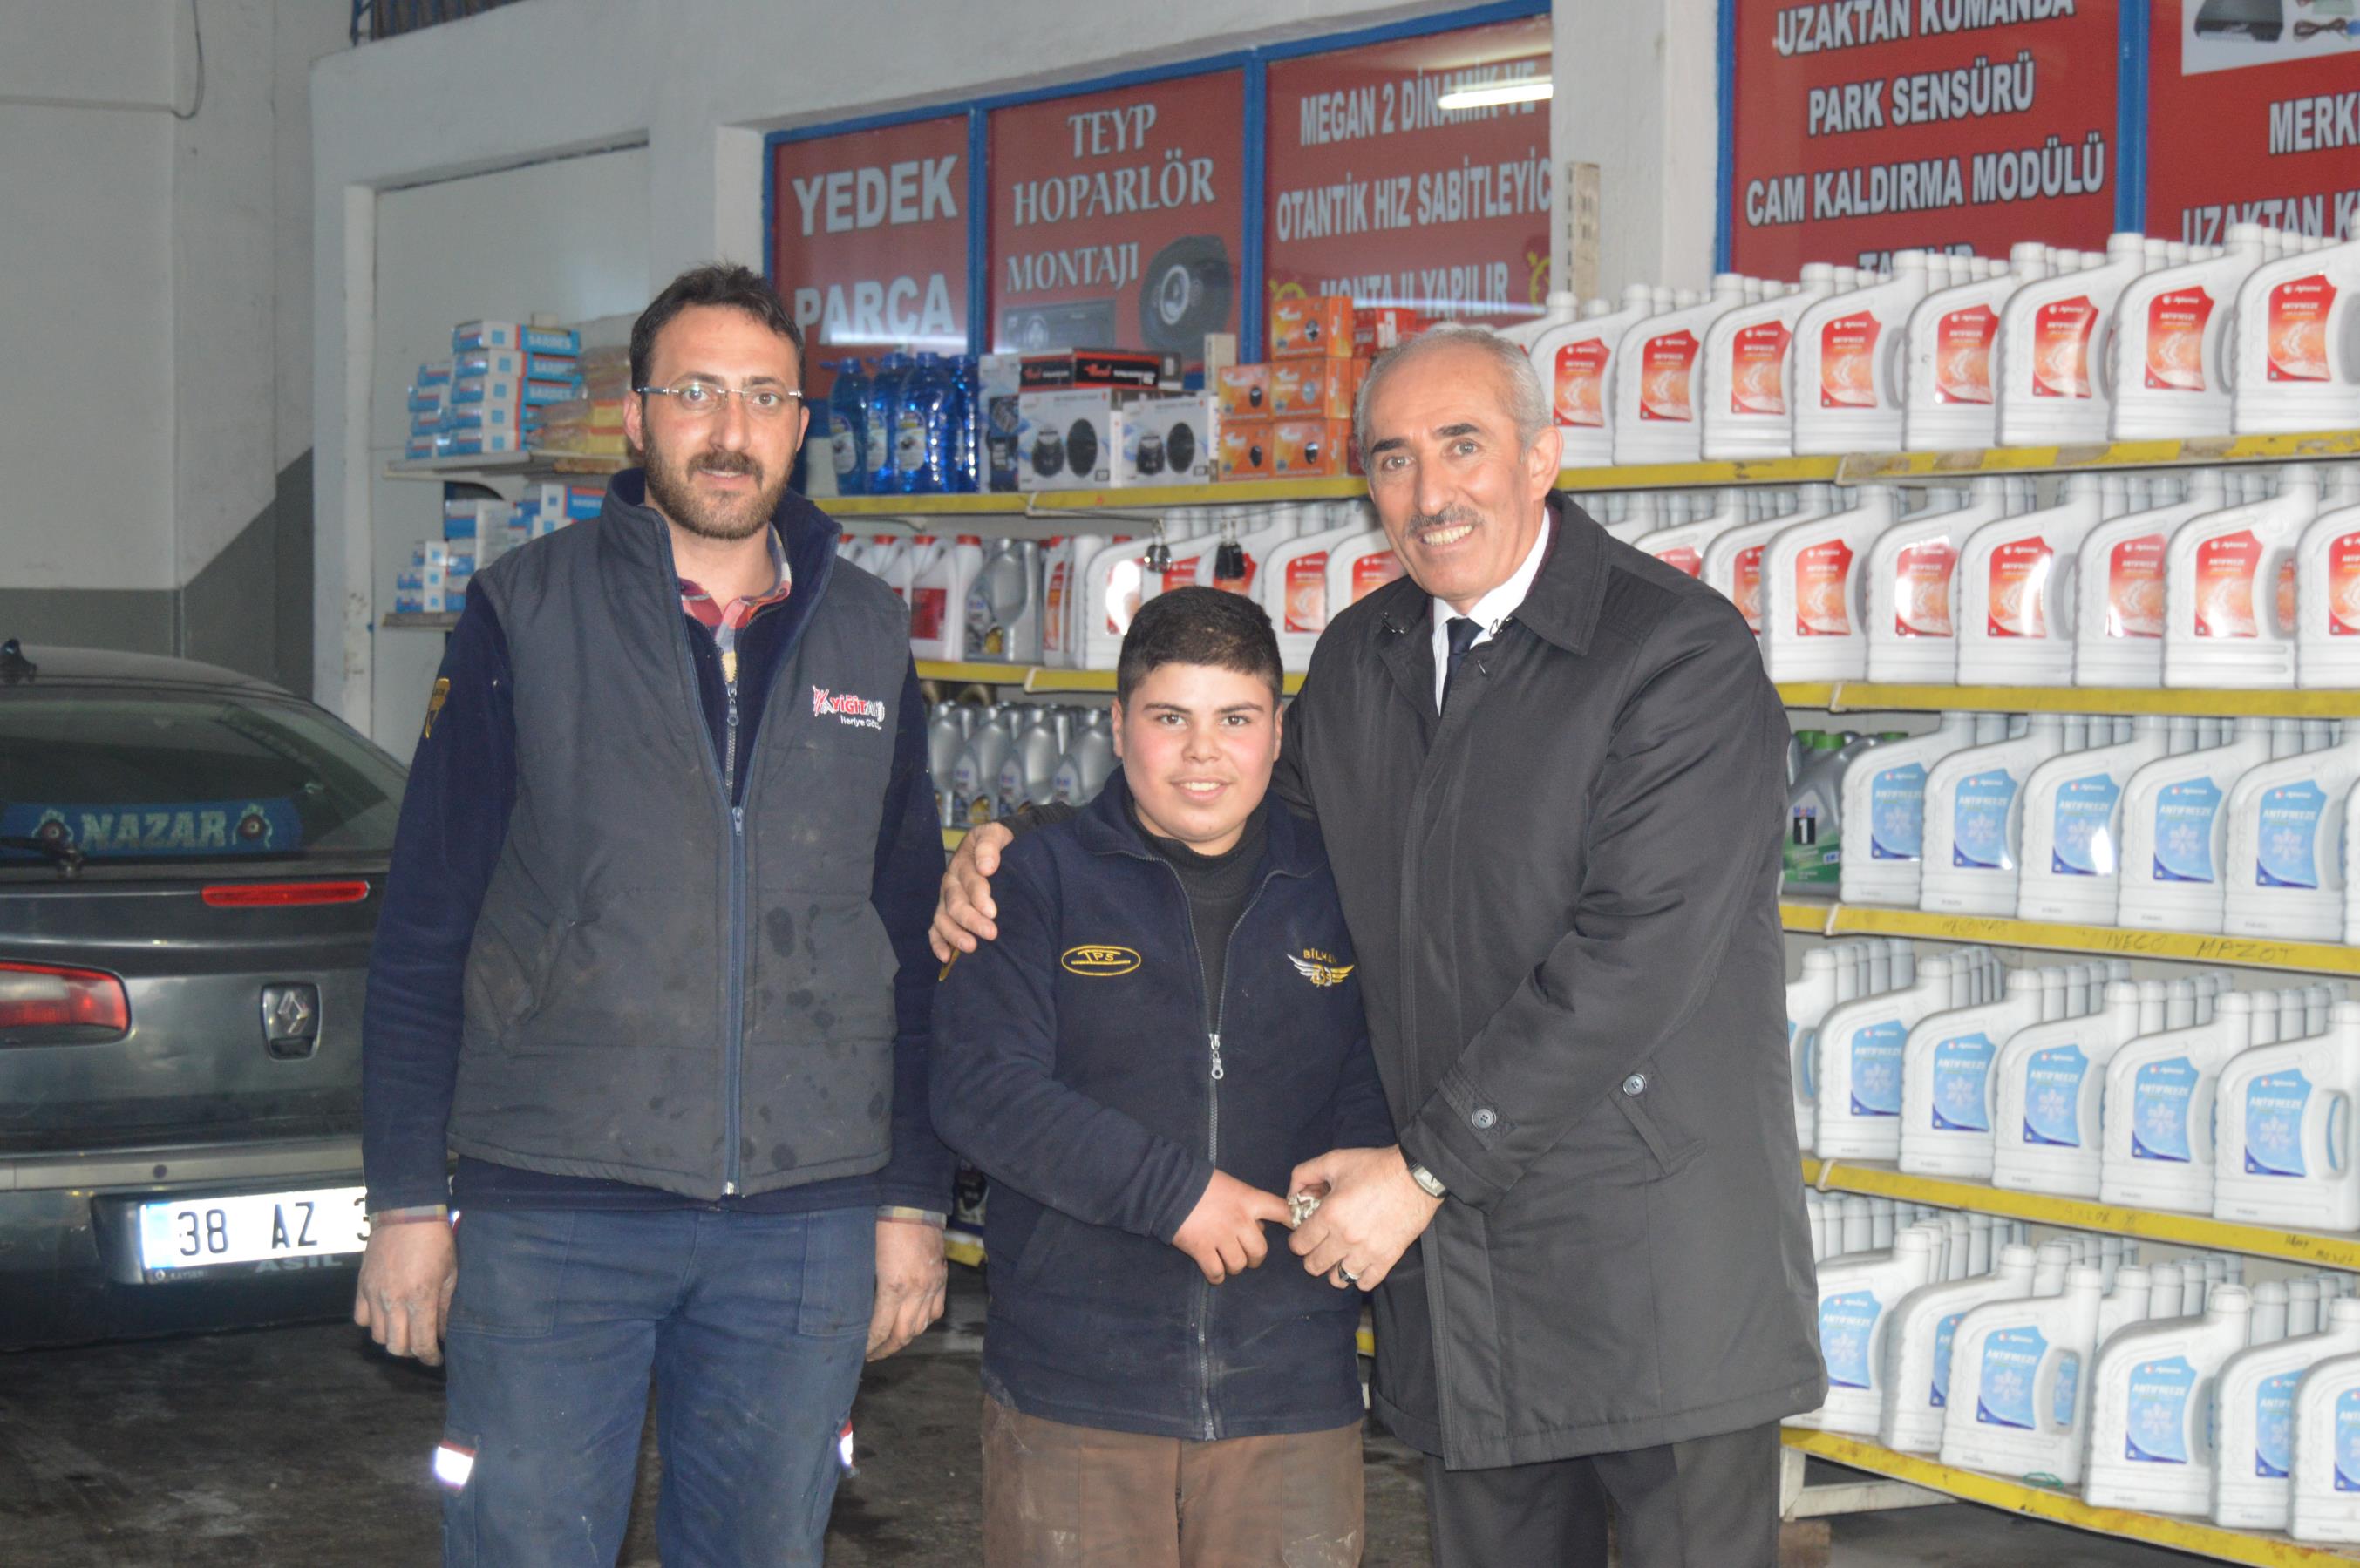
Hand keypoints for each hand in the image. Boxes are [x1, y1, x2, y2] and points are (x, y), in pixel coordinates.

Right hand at [353, 1217, 458, 1364]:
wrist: (407, 1214)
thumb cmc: (436, 1242)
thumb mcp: (450, 1274)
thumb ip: (445, 1307)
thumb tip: (443, 1333)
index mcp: (420, 1298)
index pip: (422, 1343)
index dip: (430, 1357)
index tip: (436, 1359)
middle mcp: (394, 1301)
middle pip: (396, 1346)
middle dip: (412, 1351)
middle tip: (422, 1344)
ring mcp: (374, 1294)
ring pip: (378, 1336)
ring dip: (393, 1338)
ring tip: (405, 1330)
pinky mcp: (362, 1286)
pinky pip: (362, 1319)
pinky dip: (374, 1323)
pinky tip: (387, 1316)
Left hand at [867, 1219, 947, 1360]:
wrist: (911, 1203)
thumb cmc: (882, 1225)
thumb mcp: (865, 1258)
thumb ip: (864, 1286)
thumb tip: (853, 1309)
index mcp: (894, 1286)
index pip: (881, 1329)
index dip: (869, 1345)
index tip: (858, 1352)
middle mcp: (917, 1291)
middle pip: (903, 1334)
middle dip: (885, 1349)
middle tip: (871, 1355)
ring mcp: (933, 1285)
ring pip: (921, 1326)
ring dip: (905, 1338)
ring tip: (890, 1343)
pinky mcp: (941, 1277)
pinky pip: (935, 1310)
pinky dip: (923, 1321)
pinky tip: (913, 1323)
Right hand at [930, 822, 1014, 962]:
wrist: (996, 847)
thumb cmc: (998, 843)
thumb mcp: (995, 834)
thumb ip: (989, 845)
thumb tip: (986, 867)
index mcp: (963, 863)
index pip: (970, 882)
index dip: (980, 897)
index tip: (992, 912)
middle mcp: (951, 883)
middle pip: (956, 903)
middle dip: (972, 920)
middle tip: (991, 933)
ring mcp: (946, 899)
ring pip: (943, 918)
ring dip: (954, 934)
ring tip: (970, 947)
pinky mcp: (946, 913)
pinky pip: (935, 929)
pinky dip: (938, 943)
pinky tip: (945, 958)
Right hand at [1172, 1170, 1293, 1284]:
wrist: (1169, 1186)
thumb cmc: (1201, 1182)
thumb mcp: (1231, 1185)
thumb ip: (1247, 1203)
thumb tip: (1259, 1224)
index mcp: (1249, 1200)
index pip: (1281, 1210)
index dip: (1291, 1220)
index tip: (1293, 1227)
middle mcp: (1240, 1221)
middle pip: (1260, 1250)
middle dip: (1256, 1258)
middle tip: (1249, 1257)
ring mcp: (1221, 1237)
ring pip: (1239, 1265)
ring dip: (1236, 1267)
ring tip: (1228, 1263)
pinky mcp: (1201, 1250)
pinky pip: (1217, 1272)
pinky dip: (1217, 1277)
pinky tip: (1215, 1273)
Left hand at [1287, 1146, 1441, 1292]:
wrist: (1416, 1175)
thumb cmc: (1375, 1166)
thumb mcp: (1334, 1160)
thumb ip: (1304, 1174)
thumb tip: (1292, 1195)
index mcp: (1330, 1214)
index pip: (1299, 1244)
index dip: (1298, 1240)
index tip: (1305, 1235)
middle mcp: (1346, 1238)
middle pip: (1314, 1266)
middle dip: (1312, 1256)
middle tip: (1320, 1246)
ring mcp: (1367, 1251)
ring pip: (1338, 1279)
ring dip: (1334, 1269)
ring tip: (1339, 1256)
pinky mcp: (1387, 1258)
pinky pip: (1366, 1284)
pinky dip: (1359, 1278)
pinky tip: (1359, 1264)